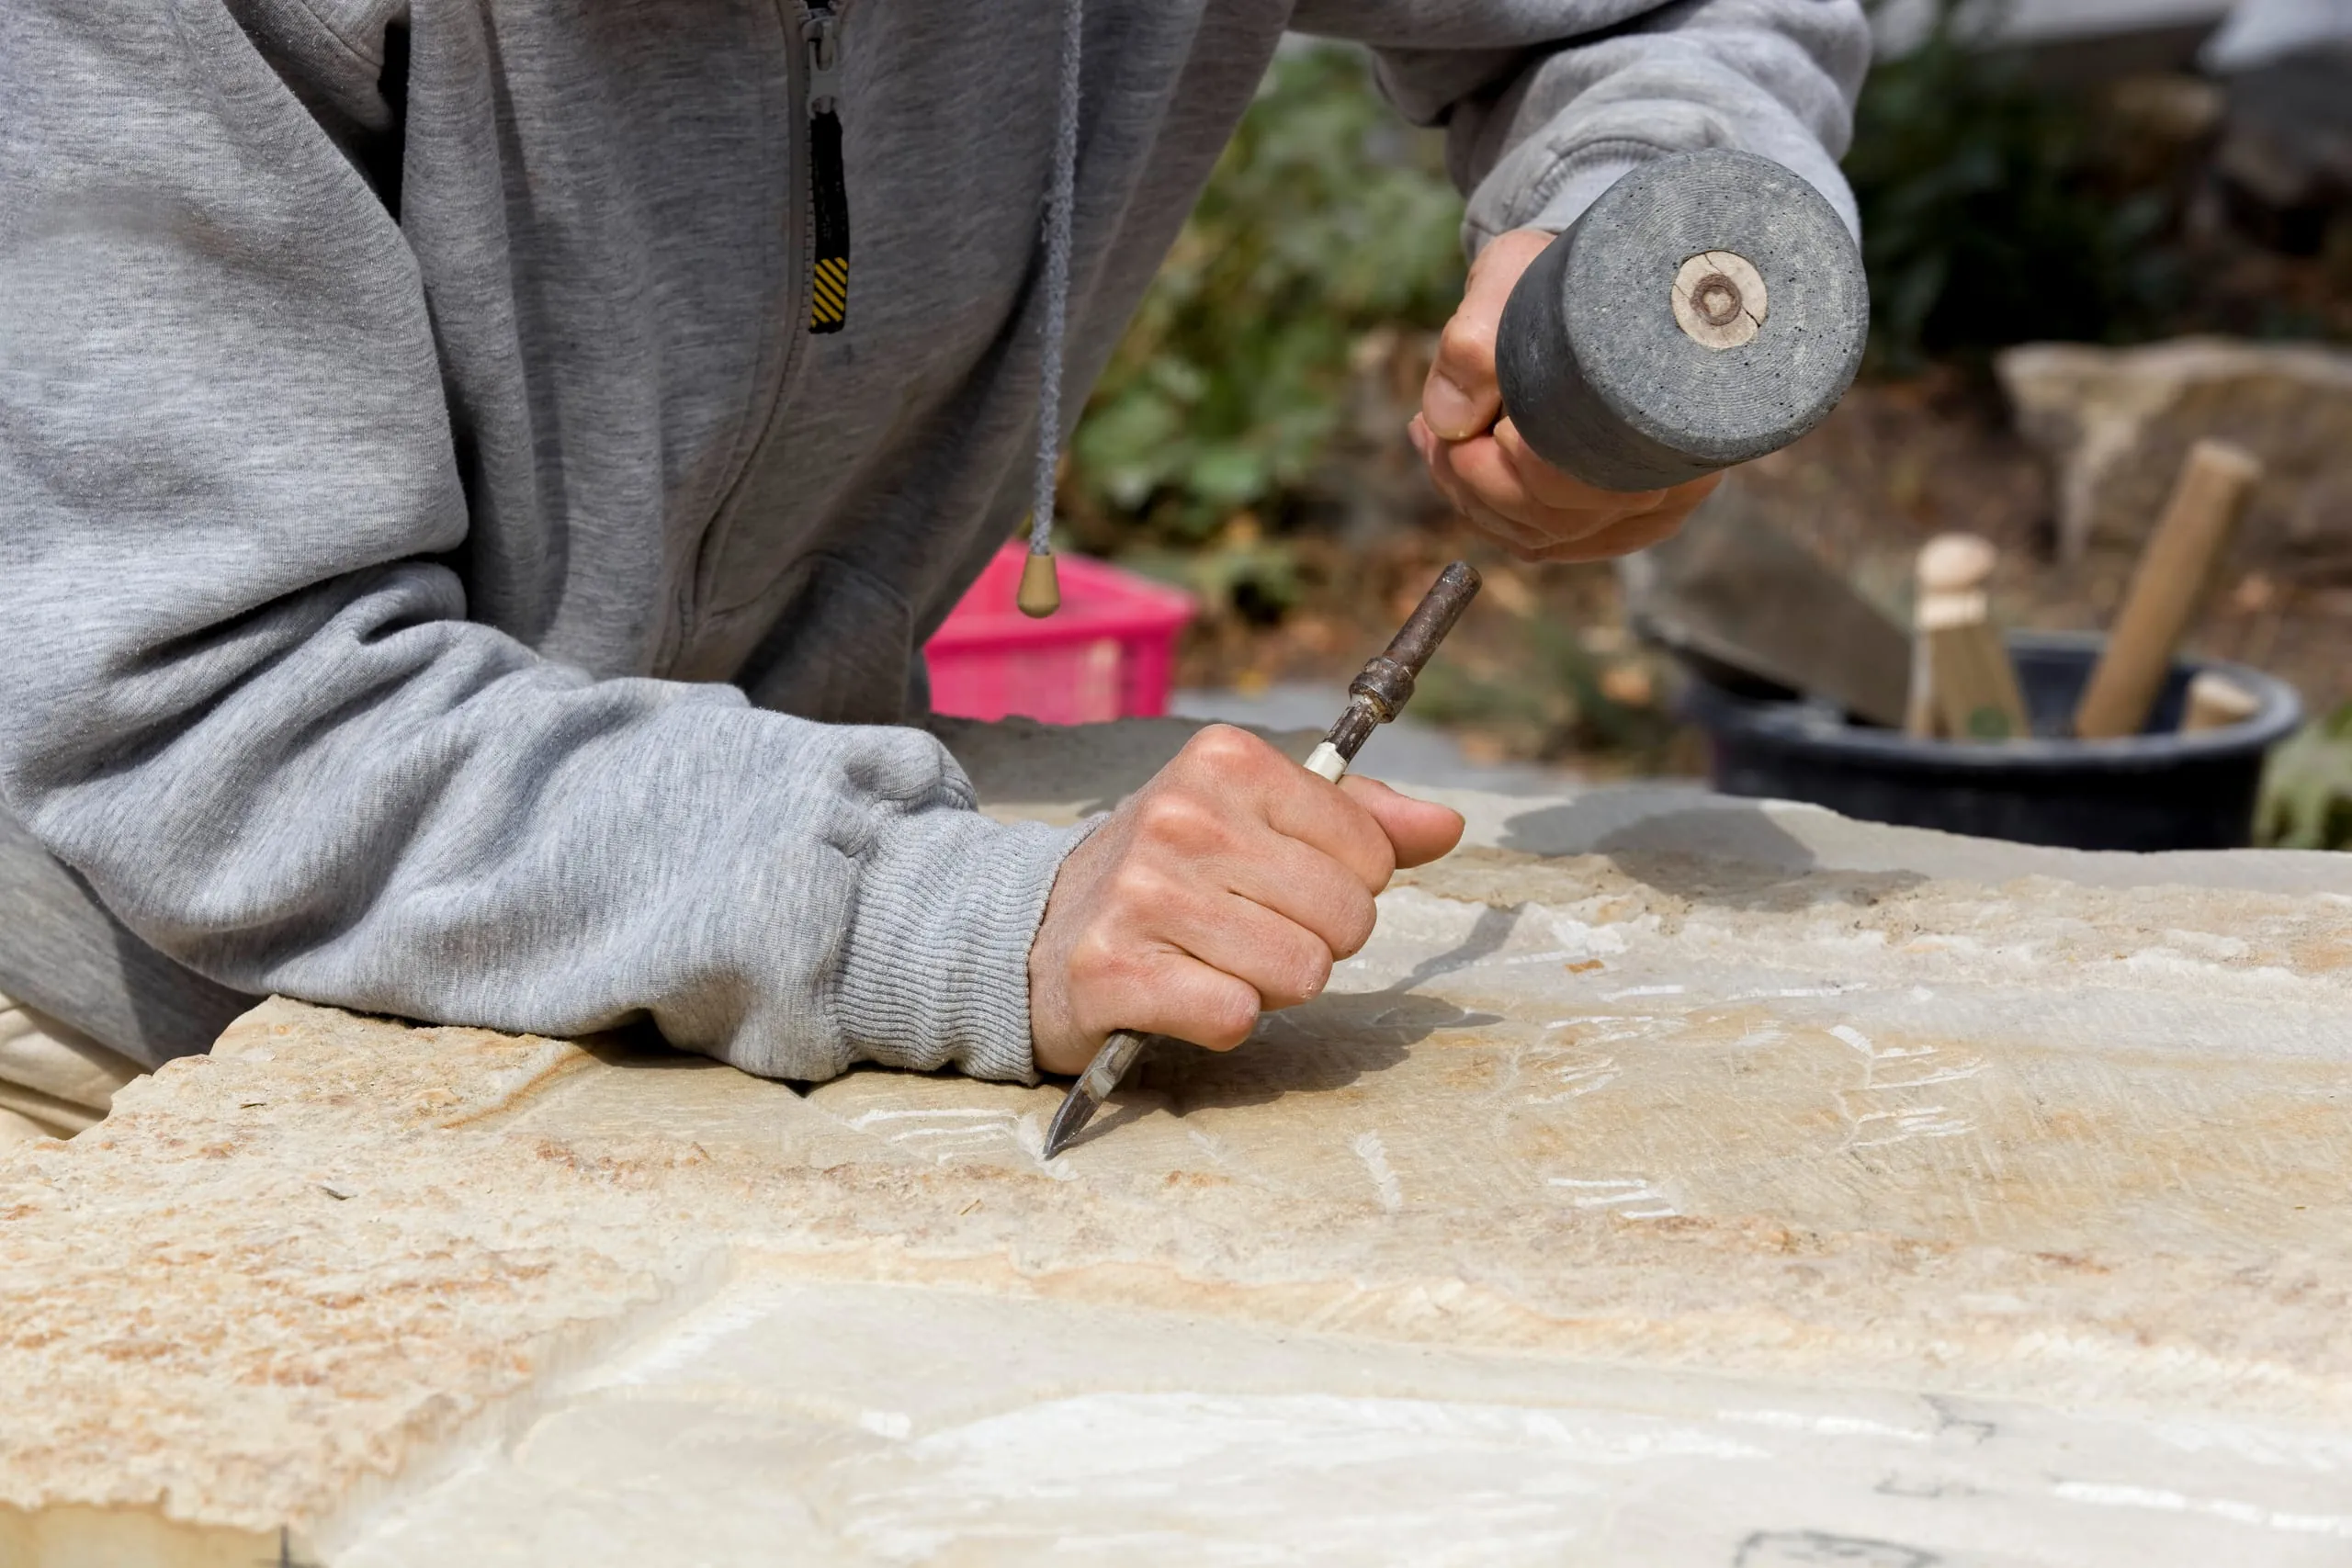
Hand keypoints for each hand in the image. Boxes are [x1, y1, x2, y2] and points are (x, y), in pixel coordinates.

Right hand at [1026, 725, 1463, 1074]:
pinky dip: (1219, 1020)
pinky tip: (1181, 994)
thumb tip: (1449, 825)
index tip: (1282, 885)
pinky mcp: (1114, 969)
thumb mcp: (1255, 819)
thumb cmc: (1167, 874)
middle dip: (1313, 940)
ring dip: (1269, 985)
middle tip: (1247, 931)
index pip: (1371, 851)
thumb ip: (1359, 821)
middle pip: (1345, 918)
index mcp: (1225, 762)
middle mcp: (1182, 817)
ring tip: (1213, 961)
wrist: (1033, 931)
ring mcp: (1142, 892)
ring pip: (1300, 972)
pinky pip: (1234, 1015)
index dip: (1345, 885)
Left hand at [1412, 227, 1722, 562]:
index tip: (1464, 422)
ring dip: (1475, 498)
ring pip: (1547, 536)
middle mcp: (1678, 469)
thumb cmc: (1561, 278)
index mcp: (1669, 403)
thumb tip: (1446, 420)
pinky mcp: (1629, 518)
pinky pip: (1548, 542)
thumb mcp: (1510, 280)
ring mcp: (1659, 502)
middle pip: (1559, 520)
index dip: (1509, 465)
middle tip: (1433, 429)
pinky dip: (1493, 515)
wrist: (1598, 282)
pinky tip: (1461, 467)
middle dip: (1476, 482)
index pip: (1581, 478)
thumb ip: (1475, 340)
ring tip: (1439, 440)